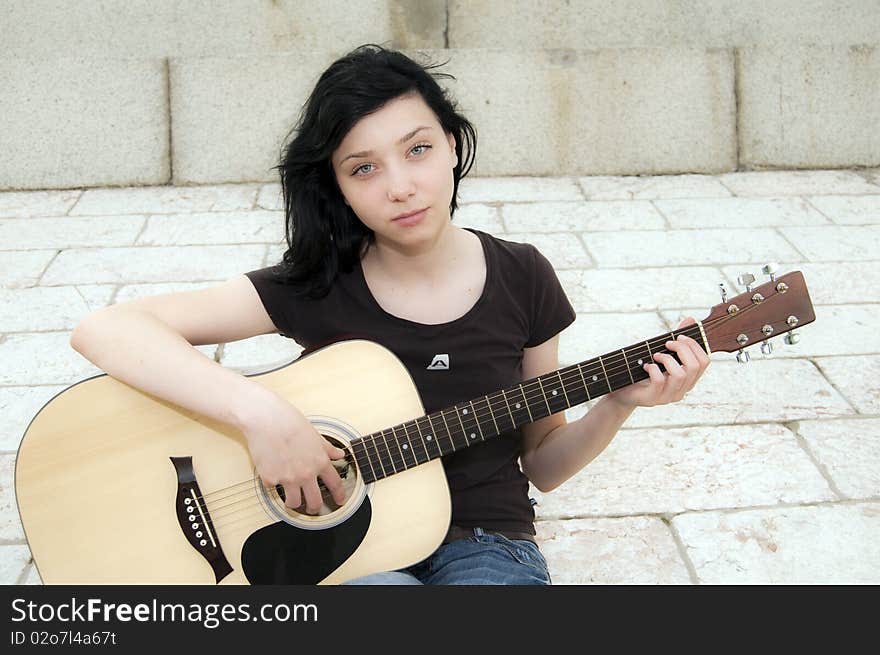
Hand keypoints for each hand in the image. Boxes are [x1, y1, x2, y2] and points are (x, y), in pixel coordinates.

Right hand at [238, 390, 347, 512]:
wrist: (266, 419)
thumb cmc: (289, 422)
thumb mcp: (314, 434)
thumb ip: (327, 448)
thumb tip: (339, 454)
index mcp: (319, 461)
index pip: (335, 484)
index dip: (339, 495)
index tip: (340, 500)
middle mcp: (306, 473)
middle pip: (315, 502)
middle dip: (315, 509)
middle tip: (312, 509)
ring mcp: (287, 478)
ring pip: (294, 503)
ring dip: (293, 503)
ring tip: (291, 499)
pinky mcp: (270, 479)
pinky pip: (272, 489)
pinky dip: (273, 484)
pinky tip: (272, 474)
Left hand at [607, 317, 709, 407]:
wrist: (624, 391)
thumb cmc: (645, 372)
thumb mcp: (662, 353)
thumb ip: (677, 340)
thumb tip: (691, 319)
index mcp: (689, 379)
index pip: (704, 361)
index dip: (694, 345)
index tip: (679, 337)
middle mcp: (682, 389)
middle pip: (694, 366)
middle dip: (681, 349)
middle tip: (666, 343)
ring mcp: (668, 396)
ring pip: (680, 375)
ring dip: (667, 359)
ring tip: (655, 355)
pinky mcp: (653, 399)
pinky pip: (659, 381)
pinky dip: (653, 368)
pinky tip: (646, 366)